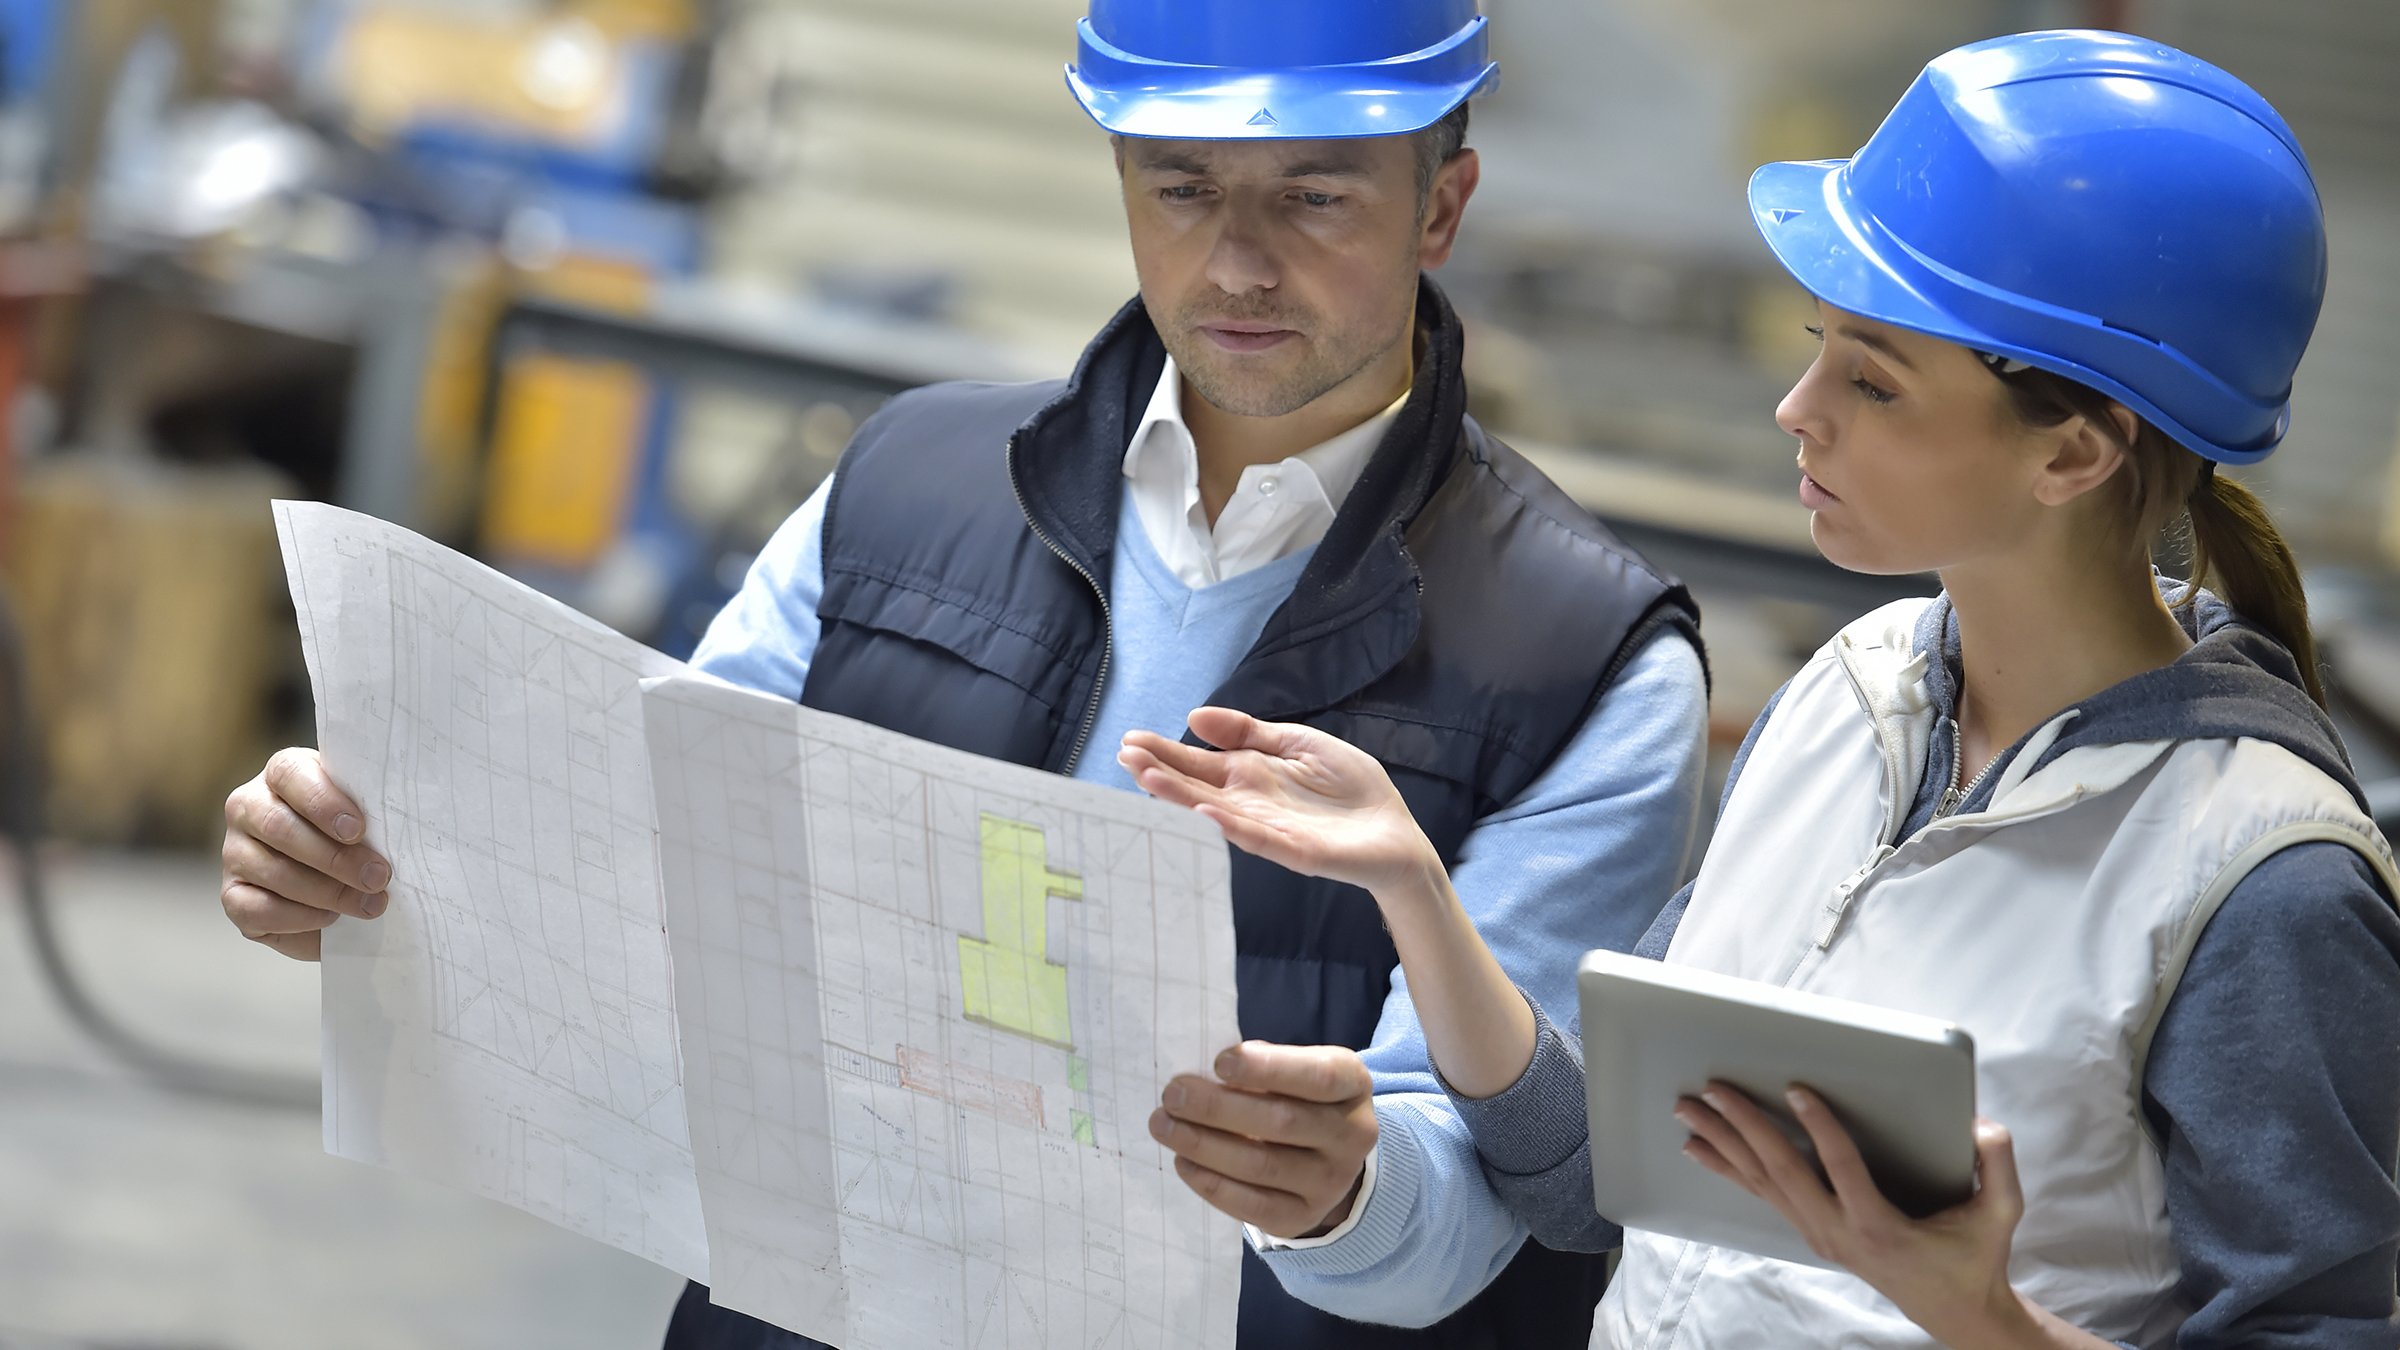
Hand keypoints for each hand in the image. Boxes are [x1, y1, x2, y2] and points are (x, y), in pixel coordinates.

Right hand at [220, 748, 390, 960]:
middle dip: (336, 858)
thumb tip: (399, 833)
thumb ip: (373, 811)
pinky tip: (331, 918)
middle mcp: (248, 807)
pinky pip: (256, 909)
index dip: (323, 802)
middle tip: (379, 877)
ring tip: (370, 904)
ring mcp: (235, 852)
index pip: (290, 774)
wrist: (341, 881)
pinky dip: (299, 917)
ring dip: (328, 892)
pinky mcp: (232, 895)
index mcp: (282, 774)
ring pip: (274, 871)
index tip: (359, 829)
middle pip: (280, 827)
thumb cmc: (359, 836)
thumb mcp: (367, 815)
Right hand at [1119, 707, 1437, 897]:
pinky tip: (1204, 811)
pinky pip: (1258, 838)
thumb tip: (1195, 717)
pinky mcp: (1296, 851)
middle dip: (1161, 772)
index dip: (1165, 753)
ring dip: (1181, 798)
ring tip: (1149, 780)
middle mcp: (1251, 803)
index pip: (1198, 763)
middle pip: (1197, 786)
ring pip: (1216, 813)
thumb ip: (1250, 731)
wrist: (1394, 832)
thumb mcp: (1298, 742)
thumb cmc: (1350, 789)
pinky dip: (1231, 826)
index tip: (1130, 741)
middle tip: (1124, 757)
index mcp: (1251, 775)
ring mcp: (1270, 829)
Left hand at [1150, 1041, 1378, 1240]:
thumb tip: (1204, 1076)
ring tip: (1164, 1125)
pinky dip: (1211, 1182)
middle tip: (1172, 1094)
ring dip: (1203, 1144)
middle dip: (1218, 1108)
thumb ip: (1263, 1066)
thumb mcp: (1297, 1070)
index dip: (1268, 1068)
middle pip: (1282, 1122)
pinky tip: (1183, 1161)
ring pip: (1261, 1165)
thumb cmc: (1300, 1098)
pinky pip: (1251, 1205)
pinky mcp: (1302, 1218)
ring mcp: (1330, 1183)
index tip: (1219, 1062)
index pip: (1318, 1076)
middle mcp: (1352, 1136)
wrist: (1330, 1159)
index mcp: (1353, 1086)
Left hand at [1678, 1083, 2042, 1348]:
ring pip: (1763, 1183)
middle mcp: (1839, 1232)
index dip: (1818, 1128)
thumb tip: (1981, 1125)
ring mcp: (1820, 1234)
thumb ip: (1996, 1166)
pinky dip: (1729, 1169)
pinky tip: (1698, 1148)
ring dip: (1724, 1143)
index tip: (1796, 1090)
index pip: (1842, 1168)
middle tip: (1713, 1090)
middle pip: (1782, 1172)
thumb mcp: (2000, 1215)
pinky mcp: (1813, 1232)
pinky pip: (1763, 1196)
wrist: (1955, 1311)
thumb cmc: (1974, 1257)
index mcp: (1879, 1226)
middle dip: (1744, 1127)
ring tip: (1688, 1110)